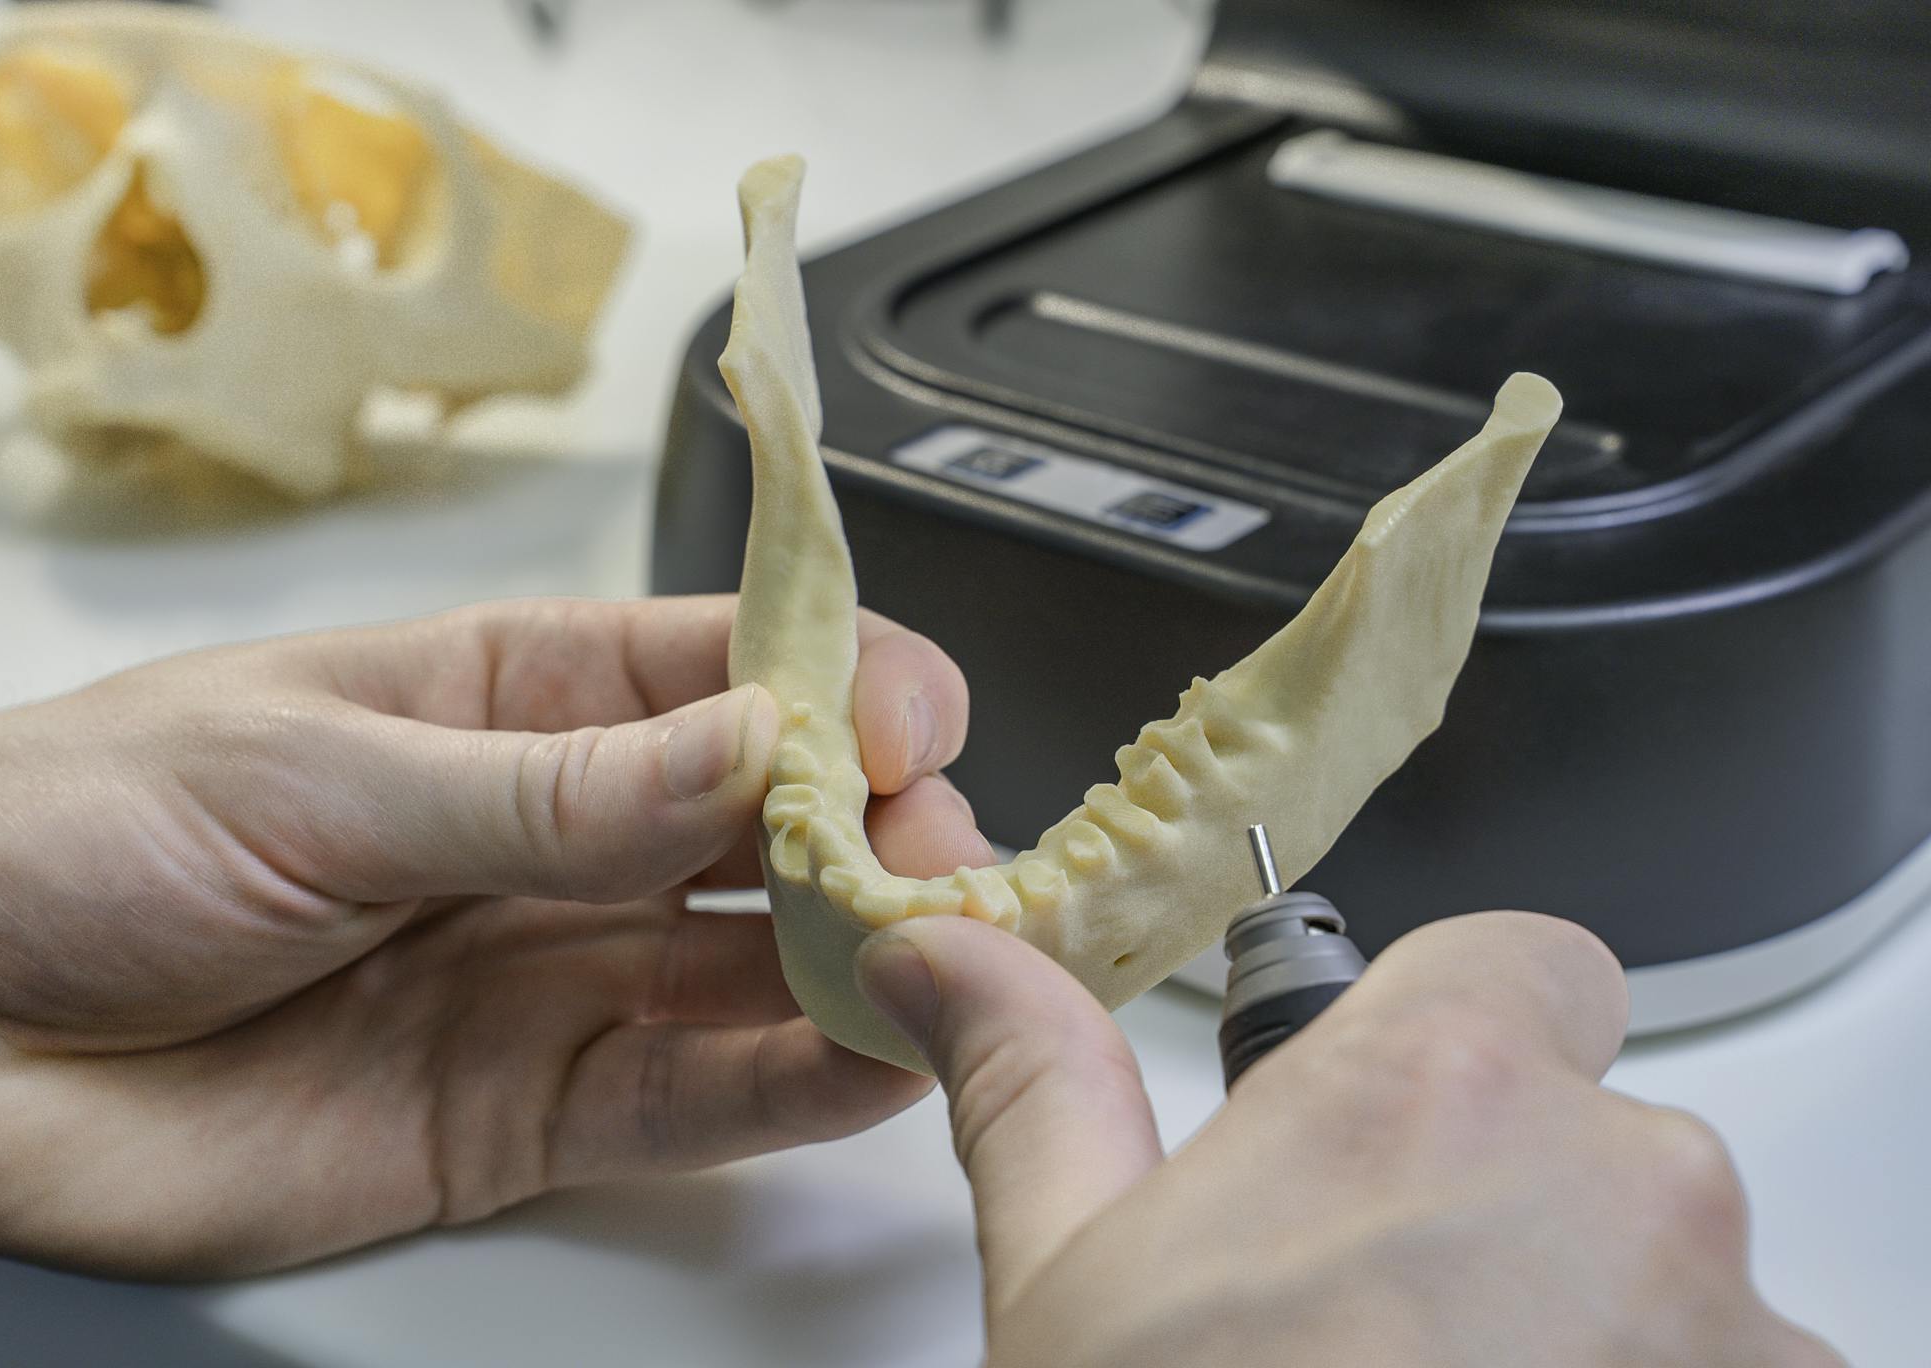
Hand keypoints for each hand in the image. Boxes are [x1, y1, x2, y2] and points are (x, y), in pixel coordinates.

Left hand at [0, 595, 989, 1277]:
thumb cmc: (61, 834)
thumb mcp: (309, 766)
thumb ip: (542, 784)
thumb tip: (749, 743)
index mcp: (500, 695)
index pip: (715, 667)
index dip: (829, 683)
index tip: (901, 720)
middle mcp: (549, 834)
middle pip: (762, 822)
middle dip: (870, 829)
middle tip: (941, 856)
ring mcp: (543, 973)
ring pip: (746, 965)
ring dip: (855, 958)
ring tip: (947, 960)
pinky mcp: (519, 1113)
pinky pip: (683, 1098)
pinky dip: (786, 1087)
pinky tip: (870, 1063)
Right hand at [855, 913, 1844, 1366]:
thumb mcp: (1069, 1282)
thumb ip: (1036, 1079)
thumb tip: (947, 958)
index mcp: (1433, 1091)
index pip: (1525, 960)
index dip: (1451, 1037)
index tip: (1386, 1133)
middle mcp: (1623, 1187)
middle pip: (1597, 1134)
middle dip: (1507, 1209)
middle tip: (1375, 1329)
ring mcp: (1731, 1336)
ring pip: (1676, 1284)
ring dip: (1591, 1335)